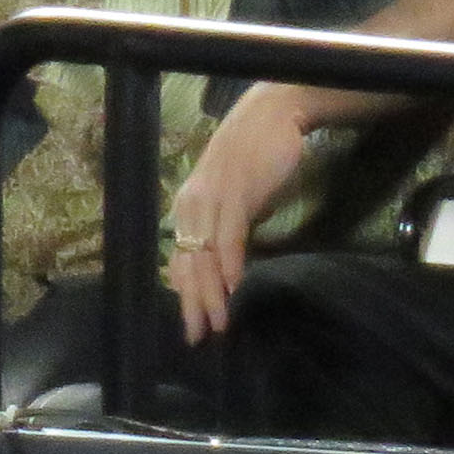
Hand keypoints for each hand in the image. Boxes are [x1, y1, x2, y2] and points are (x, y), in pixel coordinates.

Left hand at [168, 85, 315, 344]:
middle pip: (188, 265)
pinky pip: (229, 237)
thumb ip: (230, 230)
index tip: (194, 327)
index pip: (181, 261)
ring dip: (211, 293)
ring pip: (206, 256)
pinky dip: (231, 264)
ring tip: (218, 323)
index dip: (186, 296)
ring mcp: (211, 199)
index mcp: (189, 209)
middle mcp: (192, 206)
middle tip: (200, 337)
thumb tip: (231, 266)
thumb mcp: (238, 202)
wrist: (273, 115)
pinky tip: (235, 287)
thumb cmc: (258, 157)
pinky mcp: (235, 192)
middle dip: (193, 304)